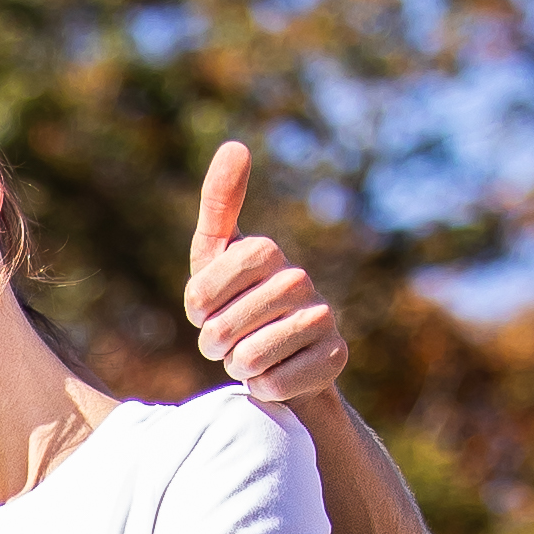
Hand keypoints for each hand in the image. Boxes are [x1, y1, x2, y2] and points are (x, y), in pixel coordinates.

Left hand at [184, 143, 346, 415]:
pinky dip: (264, 388)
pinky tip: (274, 374)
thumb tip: (236, 145)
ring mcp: (322, 319)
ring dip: (238, 366)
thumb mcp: (215, 256)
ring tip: (247, 356)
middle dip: (214, 343)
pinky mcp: (334, 359)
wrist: (276, 359)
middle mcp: (301, 280)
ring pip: (251, 358)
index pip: (210, 283)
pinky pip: (276, 384)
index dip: (199, 304)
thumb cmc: (234, 302)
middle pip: (227, 326)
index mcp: (266, 252)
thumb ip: (218, 204)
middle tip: (224, 341)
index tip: (202, 310)